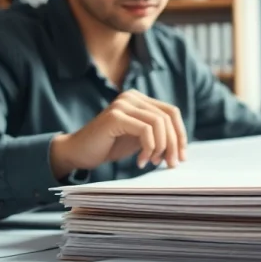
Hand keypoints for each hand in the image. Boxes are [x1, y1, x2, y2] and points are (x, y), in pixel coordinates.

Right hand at [49, 90, 187, 179]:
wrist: (78, 152)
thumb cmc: (109, 146)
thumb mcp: (139, 139)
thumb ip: (158, 135)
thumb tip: (182, 148)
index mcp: (140, 99)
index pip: (171, 112)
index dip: (181, 135)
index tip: (181, 157)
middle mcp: (132, 96)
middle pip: (167, 117)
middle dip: (174, 144)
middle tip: (170, 164)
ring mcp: (123, 104)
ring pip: (159, 123)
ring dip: (161, 147)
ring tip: (153, 163)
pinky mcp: (115, 116)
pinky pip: (145, 130)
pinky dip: (149, 148)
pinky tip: (141, 162)